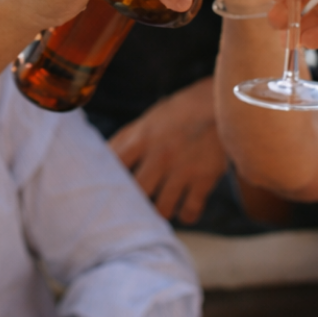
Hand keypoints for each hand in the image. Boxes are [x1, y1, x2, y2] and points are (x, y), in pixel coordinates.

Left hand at [109, 77, 228, 224]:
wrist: (219, 103)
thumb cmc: (176, 115)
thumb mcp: (147, 121)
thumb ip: (124, 141)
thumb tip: (98, 161)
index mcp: (141, 138)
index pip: (113, 166)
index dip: (103, 183)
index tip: (101, 194)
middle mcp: (161, 155)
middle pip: (137, 193)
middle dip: (133, 204)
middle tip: (132, 209)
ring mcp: (183, 168)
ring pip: (162, 209)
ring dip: (158, 211)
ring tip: (158, 208)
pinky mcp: (205, 178)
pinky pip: (189, 211)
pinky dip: (185, 215)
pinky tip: (182, 208)